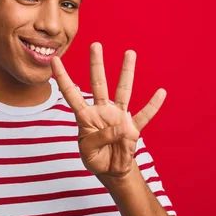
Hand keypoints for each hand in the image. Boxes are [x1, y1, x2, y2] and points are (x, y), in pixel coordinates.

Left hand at [50, 42, 165, 177]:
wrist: (111, 170)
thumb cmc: (95, 158)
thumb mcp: (88, 152)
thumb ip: (101, 138)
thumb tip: (122, 126)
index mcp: (85, 117)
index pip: (70, 94)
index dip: (62, 78)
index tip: (54, 60)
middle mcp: (101, 111)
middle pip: (98, 84)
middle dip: (96, 64)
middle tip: (95, 45)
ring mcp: (118, 118)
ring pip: (123, 91)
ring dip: (127, 72)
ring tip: (129, 53)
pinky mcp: (132, 128)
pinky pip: (144, 115)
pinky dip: (152, 106)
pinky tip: (161, 92)